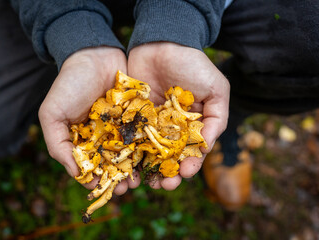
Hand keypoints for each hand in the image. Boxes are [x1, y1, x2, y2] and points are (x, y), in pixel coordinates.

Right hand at [39, 47, 139, 194]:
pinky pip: (145, 137)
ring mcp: (122, 129)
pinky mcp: (138, 118)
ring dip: (136, 169)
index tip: (103, 187)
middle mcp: (104, 138)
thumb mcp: (52, 114)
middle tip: (127, 187)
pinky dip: (148, 149)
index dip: (96, 180)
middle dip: (119, 179)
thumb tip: (75, 174)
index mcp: (83, 141)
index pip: (90, 167)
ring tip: (140, 178)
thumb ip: (57, 144)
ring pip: (131, 155)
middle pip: (113, 165)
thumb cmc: (69, 84)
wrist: (94, 55)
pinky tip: (152, 159)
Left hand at [128, 42, 229, 189]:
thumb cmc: (192, 65)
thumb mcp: (216, 89)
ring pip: (152, 153)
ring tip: (149, 183)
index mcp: (194, 124)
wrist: (161, 43)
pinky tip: (131, 167)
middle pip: (172, 156)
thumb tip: (207, 147)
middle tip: (166, 185)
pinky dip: (133, 154)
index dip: (192, 163)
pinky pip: (134, 139)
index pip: (194, 150)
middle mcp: (173, 127)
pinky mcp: (135, 117)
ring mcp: (153, 124)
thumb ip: (217, 118)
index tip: (187, 172)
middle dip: (170, 173)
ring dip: (151, 169)